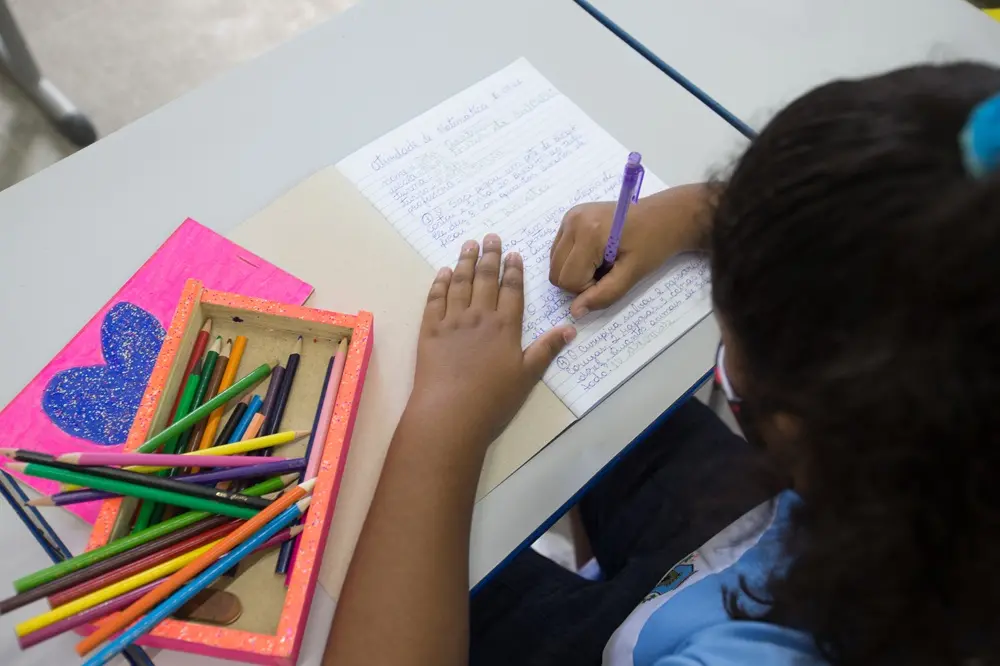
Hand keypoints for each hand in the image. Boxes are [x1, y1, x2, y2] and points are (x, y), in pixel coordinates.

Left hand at [408, 234, 575, 450]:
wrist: (450, 411)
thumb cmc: (493, 399)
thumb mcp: (527, 376)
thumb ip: (546, 349)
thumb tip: (570, 328)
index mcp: (505, 327)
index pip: (512, 290)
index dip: (513, 271)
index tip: (514, 254)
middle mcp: (479, 316)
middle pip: (486, 279)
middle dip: (490, 256)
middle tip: (490, 237)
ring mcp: (452, 321)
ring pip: (460, 283)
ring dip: (465, 262)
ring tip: (469, 245)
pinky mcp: (430, 330)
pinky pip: (435, 299)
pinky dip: (439, 283)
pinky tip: (443, 273)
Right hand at [549, 184, 710, 317]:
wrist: (664, 216)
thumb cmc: (654, 244)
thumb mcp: (632, 274)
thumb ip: (604, 295)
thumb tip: (575, 312)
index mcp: (588, 232)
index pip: (568, 280)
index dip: (588, 288)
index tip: (612, 276)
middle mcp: (572, 220)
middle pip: (556, 272)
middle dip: (580, 280)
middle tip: (608, 270)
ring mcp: (569, 216)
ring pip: (555, 263)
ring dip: (576, 270)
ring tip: (603, 261)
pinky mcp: (570, 216)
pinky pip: (559, 250)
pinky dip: (574, 259)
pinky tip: (596, 252)